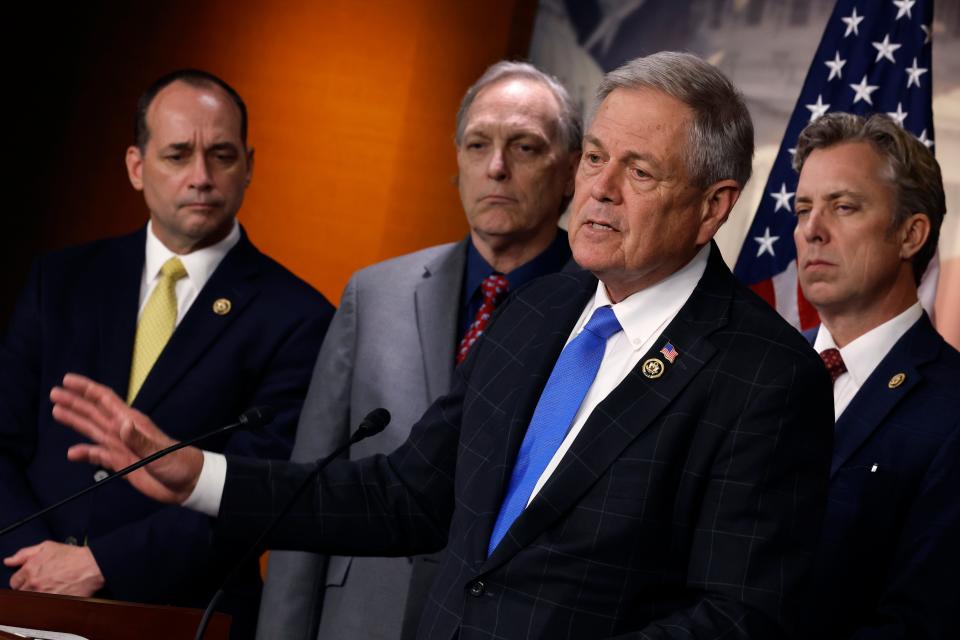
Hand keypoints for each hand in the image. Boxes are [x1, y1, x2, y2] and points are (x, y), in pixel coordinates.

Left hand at [4, 541, 104, 595]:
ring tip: (50, 587)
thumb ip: (25, 553)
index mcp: (30, 569)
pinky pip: (44, 605)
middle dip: (29, 587)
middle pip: (22, 592)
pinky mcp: (54, 602)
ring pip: (32, 599)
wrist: (92, 566)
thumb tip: (9, 561)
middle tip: (42, 582)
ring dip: (38, 594)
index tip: (30, 577)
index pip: (14, 582)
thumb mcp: (47, 546)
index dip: (22, 579)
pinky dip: (48, 600)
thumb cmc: (72, 555)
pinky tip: (57, 592)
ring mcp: (44, 594)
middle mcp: (34, 584)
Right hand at [50, 373, 203, 503]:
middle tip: (54, 393)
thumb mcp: (159, 451)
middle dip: (75, 402)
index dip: (87, 389)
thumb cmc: (178, 462)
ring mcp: (121, 447)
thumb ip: (139, 440)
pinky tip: (72, 453)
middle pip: (94, 412)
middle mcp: (123, 431)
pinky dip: (85, 454)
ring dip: (75, 421)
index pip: (105, 400)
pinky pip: (98, 456)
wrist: (186, 484)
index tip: (68, 380)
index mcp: (132, 422)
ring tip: (56, 412)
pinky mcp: (121, 463)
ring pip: (93, 430)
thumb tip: (122, 425)